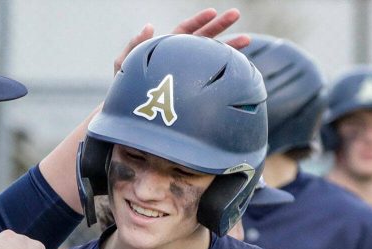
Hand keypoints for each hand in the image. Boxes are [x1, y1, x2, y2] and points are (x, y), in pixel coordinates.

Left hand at [113, 10, 246, 77]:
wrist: (130, 112)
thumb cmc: (124, 86)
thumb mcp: (124, 63)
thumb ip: (135, 44)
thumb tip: (149, 26)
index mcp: (168, 48)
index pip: (186, 30)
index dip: (199, 21)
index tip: (213, 12)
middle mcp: (181, 58)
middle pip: (204, 37)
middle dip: (220, 25)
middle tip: (236, 13)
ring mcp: (189, 72)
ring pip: (212, 56)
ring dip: (229, 47)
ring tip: (247, 40)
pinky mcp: (194, 88)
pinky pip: (212, 78)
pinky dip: (224, 72)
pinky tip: (239, 69)